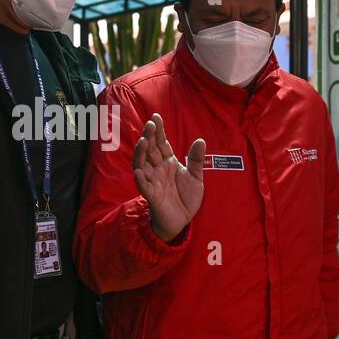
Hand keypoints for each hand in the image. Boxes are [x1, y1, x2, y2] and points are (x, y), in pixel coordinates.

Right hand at [133, 112, 204, 241]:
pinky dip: (140, 179)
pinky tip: (138, 171)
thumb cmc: (186, 198)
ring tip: (143, 141)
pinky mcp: (152, 196)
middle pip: (150, 150)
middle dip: (149, 136)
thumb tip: (201, 140)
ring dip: (141, 153)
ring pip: (142, 164)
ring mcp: (153, 181)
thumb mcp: (196, 177)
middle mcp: (158, 169)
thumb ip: (196, 160)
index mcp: (168, 163)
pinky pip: (143, 186)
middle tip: (150, 124)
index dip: (159, 131)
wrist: (183, 221)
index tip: (156, 117)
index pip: (161, 144)